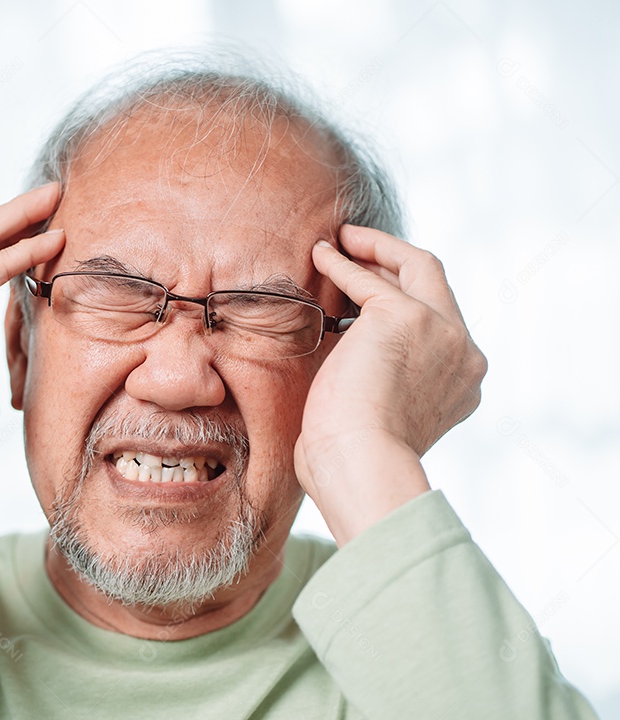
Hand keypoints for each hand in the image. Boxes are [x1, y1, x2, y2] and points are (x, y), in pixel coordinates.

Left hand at [295, 225, 486, 544]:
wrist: (360, 465)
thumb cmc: (354, 460)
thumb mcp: (381, 416)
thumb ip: (382, 384)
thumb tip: (349, 364)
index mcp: (461, 383)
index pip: (440, 323)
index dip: (404, 299)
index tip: (370, 288)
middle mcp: (463, 353)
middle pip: (437, 285)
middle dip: (397, 261)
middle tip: (359, 246)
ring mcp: (440, 331)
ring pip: (415, 267)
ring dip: (374, 249)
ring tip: (340, 239)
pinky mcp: (406, 317)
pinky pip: (368, 278)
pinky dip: (343, 262)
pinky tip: (320, 254)